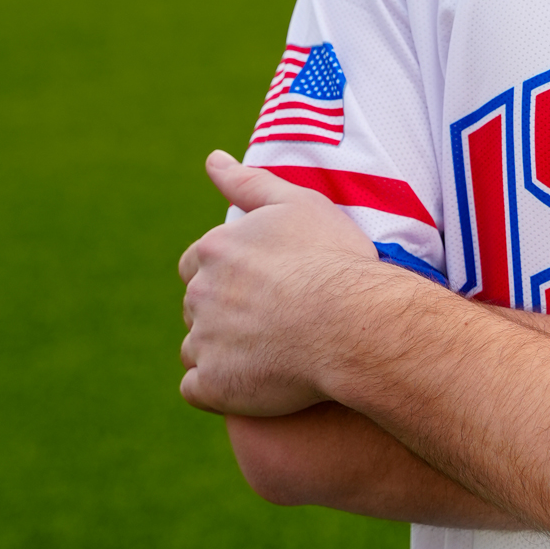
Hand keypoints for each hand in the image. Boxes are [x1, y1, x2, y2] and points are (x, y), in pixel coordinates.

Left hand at [178, 151, 378, 416]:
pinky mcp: (213, 385)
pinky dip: (219, 388)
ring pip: (196, 348)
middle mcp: (199, 293)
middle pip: (196, 306)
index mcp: (214, 250)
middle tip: (274, 320)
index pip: (196, 263)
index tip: (262, 287)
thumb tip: (212, 159)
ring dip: (221, 351)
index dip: (228, 275)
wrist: (353, 322)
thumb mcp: (298, 203)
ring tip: (269, 353)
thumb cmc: (333, 259)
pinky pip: (198, 389)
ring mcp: (204, 341)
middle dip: (224, 313)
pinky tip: (252, 383)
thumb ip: (249, 182)